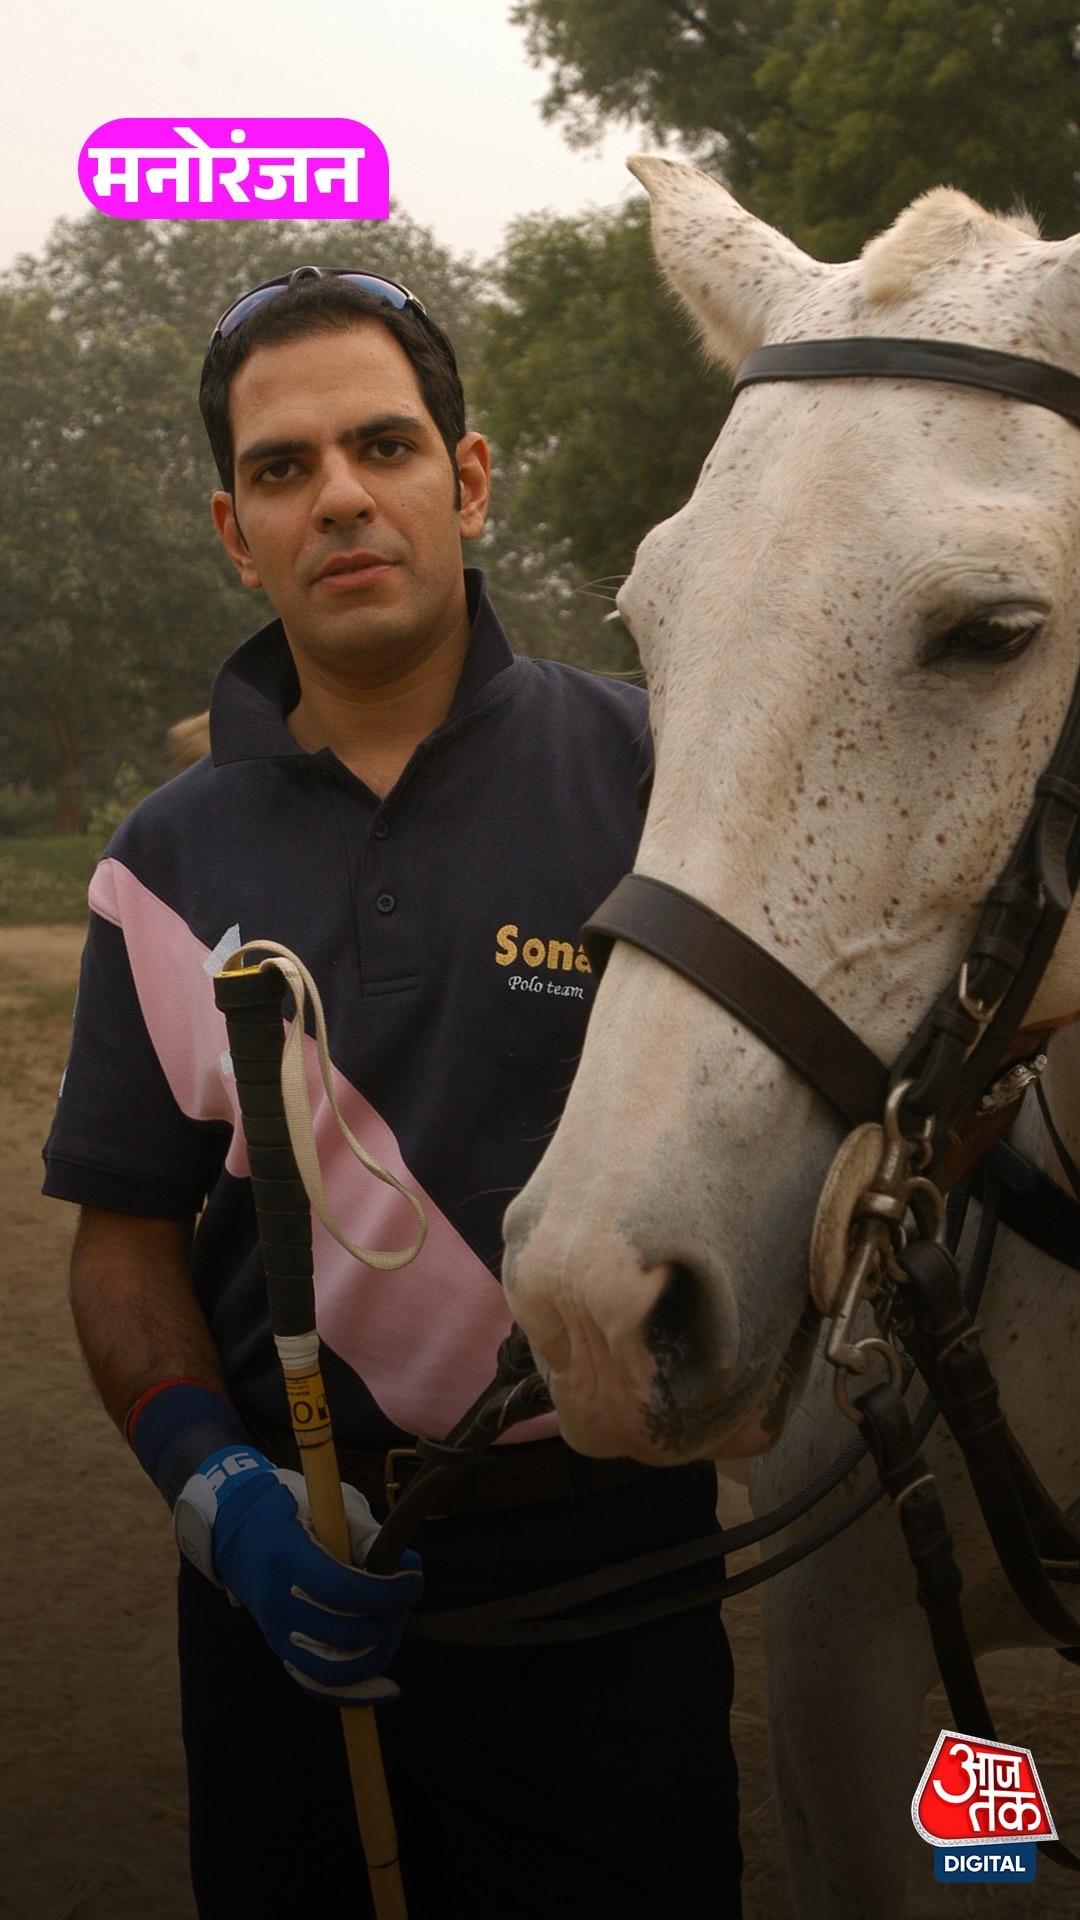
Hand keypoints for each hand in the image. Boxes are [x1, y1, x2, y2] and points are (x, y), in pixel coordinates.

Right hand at [174, 1445, 422, 1701]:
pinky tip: (387, 1689)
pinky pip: (319, 1683)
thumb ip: (364, 1534)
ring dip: (379, 1651)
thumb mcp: (325, 1502)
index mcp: (286, 1557)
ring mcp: (275, 1631)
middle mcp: (276, 1602)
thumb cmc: (290, 1508)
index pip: (342, 1590)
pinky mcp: (280, 1649)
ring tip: (394, 1623)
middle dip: (389, 1617)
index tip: (414, 1576)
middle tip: (406, 1594)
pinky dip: (355, 1692)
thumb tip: (402, 1568)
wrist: (236, 1526)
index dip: (387, 1590)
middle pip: (343, 1634)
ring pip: (335, 1669)